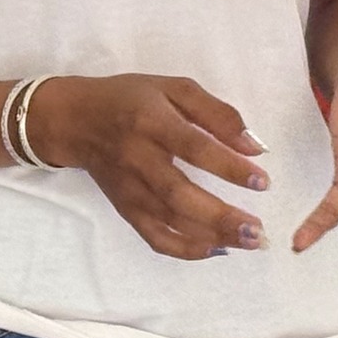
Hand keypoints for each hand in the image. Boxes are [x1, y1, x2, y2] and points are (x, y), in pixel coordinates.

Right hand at [29, 73, 267, 258]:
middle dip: (221, 216)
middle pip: (180, 194)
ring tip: (249, 241)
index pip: (193, 148)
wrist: (75, 120)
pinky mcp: (125, 207)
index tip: (262, 181)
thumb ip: (216, 113)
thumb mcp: (173, 88)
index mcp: (151, 121)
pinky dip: (184, 249)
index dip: (228, 167)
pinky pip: (154, 236)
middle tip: (259, 230)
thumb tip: (254, 146)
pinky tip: (214, 249)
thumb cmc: (130, 99)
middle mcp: (138, 157)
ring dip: (211, 236)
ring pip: (169, 220)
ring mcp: (129, 188)